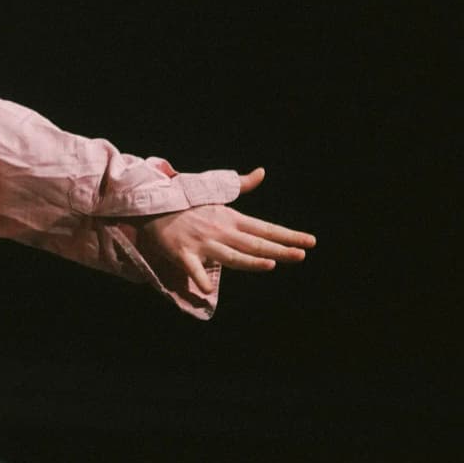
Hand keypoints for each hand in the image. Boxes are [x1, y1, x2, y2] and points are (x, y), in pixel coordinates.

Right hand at [133, 168, 314, 294]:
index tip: (310, 242)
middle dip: (279, 249)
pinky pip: (192, 268)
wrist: (153, 204)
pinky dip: (198, 277)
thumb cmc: (186, 201)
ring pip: (231, 255)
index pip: (265, 228)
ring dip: (250, 261)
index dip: (288, 235)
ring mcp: (202, 243)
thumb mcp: (215, 192)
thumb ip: (241, 185)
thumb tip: (261, 172)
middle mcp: (221, 231)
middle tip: (302, 255)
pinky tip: (206, 290)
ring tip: (271, 264)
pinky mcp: (182, 253)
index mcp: (231, 218)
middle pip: (254, 243)